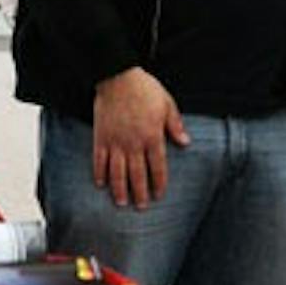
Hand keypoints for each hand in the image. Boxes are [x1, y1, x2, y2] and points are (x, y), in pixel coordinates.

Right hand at [93, 68, 189, 207]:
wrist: (118, 77)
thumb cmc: (145, 89)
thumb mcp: (167, 105)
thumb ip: (175, 126)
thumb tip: (186, 142)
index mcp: (152, 136)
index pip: (158, 167)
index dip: (159, 183)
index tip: (159, 195)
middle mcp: (133, 143)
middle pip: (137, 175)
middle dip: (140, 193)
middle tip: (141, 207)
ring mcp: (115, 142)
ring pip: (117, 172)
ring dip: (119, 189)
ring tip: (121, 203)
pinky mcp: (101, 137)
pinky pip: (99, 160)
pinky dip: (100, 173)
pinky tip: (101, 184)